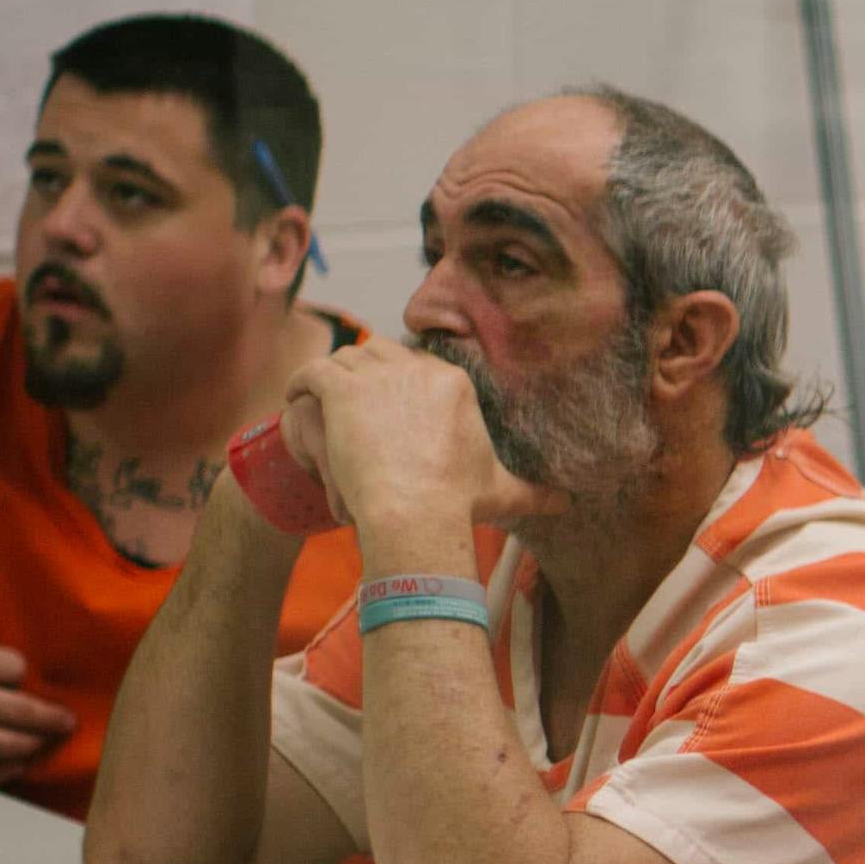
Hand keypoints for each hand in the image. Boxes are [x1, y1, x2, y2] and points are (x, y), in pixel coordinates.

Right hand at [0, 626, 70, 779]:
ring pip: (5, 746)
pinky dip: (3, 770)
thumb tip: (15, 674)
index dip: (17, 673)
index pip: (13, 668)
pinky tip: (15, 764)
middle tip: (68, 721)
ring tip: (43, 742)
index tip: (14, 677)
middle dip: (52, 718)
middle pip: (21, 711)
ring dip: (32, 745)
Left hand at [281, 338, 561, 539]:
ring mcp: (377, 376)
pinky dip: (300, 381)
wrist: (415, 509)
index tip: (385, 405)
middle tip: (350, 399)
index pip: (417, 365)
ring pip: (346, 359)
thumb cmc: (457, 502)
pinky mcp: (341, 388)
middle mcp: (417, 369)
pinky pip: (313, 370)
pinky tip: (294, 396)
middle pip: (381, 353)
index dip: (398, 381)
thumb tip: (570, 504)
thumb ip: (536, 492)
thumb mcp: (502, 492)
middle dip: (366, 372)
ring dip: (331, 375)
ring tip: (318, 397)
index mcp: (453, 383)